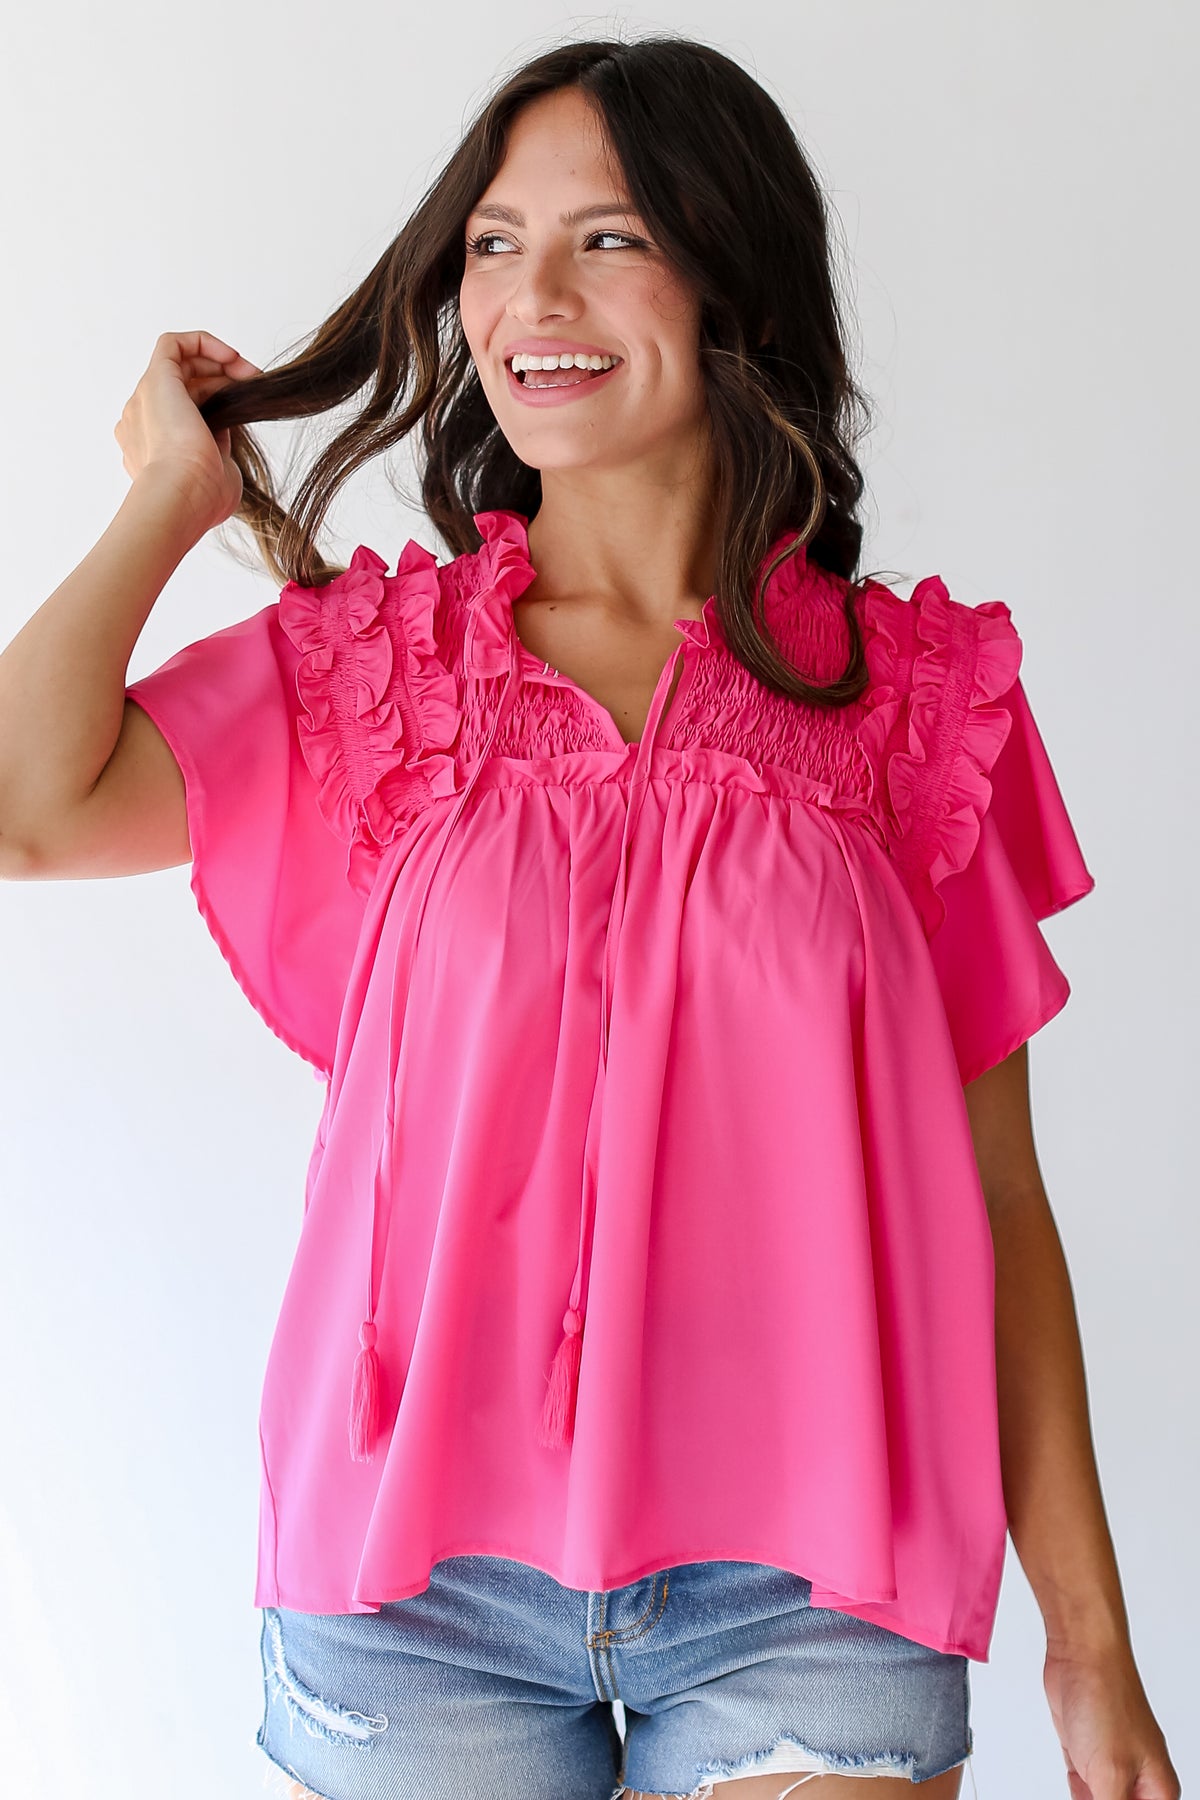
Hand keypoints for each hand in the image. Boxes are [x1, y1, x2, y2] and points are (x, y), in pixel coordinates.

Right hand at [114, 330, 262, 532]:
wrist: (182, 495)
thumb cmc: (201, 498)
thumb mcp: (216, 474)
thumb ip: (216, 451)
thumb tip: (223, 433)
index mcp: (152, 447)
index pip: (185, 412)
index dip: (217, 402)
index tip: (245, 407)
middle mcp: (142, 420)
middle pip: (183, 386)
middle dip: (222, 379)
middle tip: (254, 384)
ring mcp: (144, 399)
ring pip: (179, 364)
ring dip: (218, 362)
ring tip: (249, 372)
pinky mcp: (155, 380)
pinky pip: (173, 344)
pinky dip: (203, 343)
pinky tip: (231, 355)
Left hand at [1043, 1638, 1180, 1797]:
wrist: (1081, 1654)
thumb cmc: (1107, 1700)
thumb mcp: (1110, 1775)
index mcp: (1158, 1791)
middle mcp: (1139, 1782)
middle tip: (1087, 1798)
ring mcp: (1112, 1767)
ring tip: (1080, 1790)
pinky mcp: (1088, 1756)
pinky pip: (1084, 1793)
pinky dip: (1077, 1798)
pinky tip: (1074, 1794)